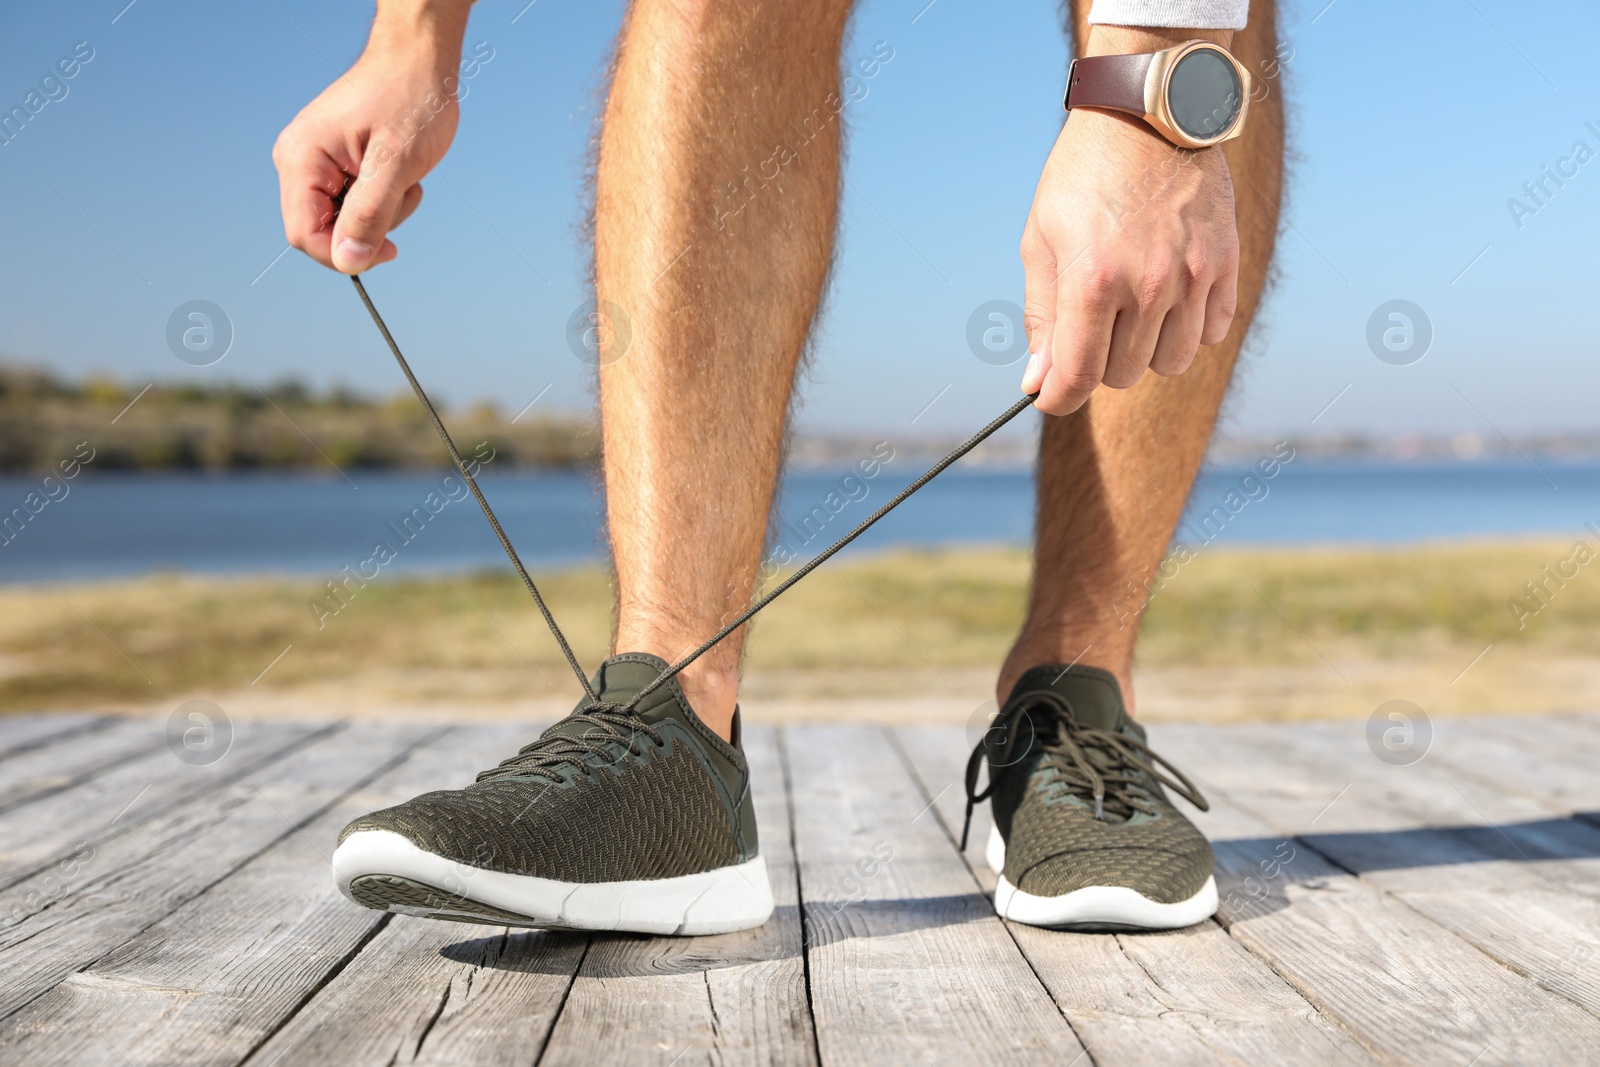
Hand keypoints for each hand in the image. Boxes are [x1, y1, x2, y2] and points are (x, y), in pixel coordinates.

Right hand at [272, 16, 467, 273]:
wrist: (419, 60)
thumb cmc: (409, 97)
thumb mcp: (396, 162)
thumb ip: (369, 214)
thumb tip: (349, 261)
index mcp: (301, 159)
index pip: (305, 235)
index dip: (345, 254)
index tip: (389, 249)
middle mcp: (298, 162)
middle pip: (324, 231)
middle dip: (369, 225)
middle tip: (402, 194)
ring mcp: (316, 164)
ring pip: (345, 221)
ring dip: (383, 212)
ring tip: (404, 177)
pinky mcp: (337, 166)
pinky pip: (356, 204)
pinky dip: (384, 200)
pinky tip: (400, 174)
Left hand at [1019, 30, 1240, 414]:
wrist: (1148, 114)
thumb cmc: (1081, 177)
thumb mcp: (1042, 240)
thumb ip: (1041, 317)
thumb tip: (1039, 382)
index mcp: (1092, 280)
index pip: (1078, 376)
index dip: (1058, 398)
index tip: (1049, 397)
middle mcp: (1148, 285)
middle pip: (1122, 374)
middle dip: (1097, 361)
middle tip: (1089, 323)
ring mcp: (1193, 276)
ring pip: (1170, 363)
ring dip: (1144, 351)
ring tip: (1130, 310)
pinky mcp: (1225, 264)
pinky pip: (1211, 333)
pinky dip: (1187, 329)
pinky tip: (1168, 297)